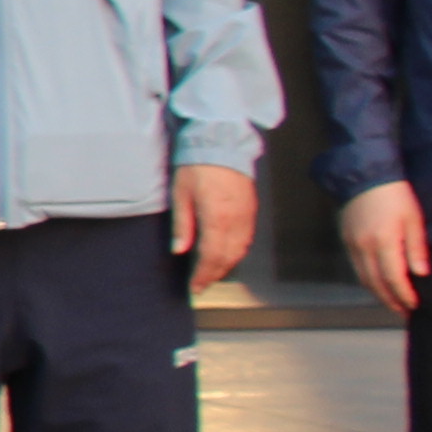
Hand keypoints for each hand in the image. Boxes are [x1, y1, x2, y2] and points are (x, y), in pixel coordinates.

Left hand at [173, 162, 258, 291]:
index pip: (211, 257)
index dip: (203, 276)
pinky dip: (237, 252)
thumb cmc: (197, 166)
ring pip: (240, 251)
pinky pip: (247, 239)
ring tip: (212, 273)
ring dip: (226, 265)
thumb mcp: (180, 194)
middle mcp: (236, 220)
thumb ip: (182, 225)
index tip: (195, 287)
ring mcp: (247, 216)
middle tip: (201, 284)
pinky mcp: (251, 210)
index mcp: (216, 218)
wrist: (222, 144)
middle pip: (228, 258)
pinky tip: (226, 254)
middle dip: (214, 274)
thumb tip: (179, 250)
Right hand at [341, 180, 428, 317]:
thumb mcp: (413, 219)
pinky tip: (378, 284)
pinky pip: (357, 268)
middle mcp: (364, 247)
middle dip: (390, 301)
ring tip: (392, 303)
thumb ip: (416, 248)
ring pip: (363, 278)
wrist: (366, 176)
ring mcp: (352, 244)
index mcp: (384, 241)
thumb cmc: (395, 195)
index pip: (393, 278)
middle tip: (404, 312)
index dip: (404, 295)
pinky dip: (368, 280)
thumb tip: (420, 274)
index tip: (415, 305)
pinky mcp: (347, 240)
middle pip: (376, 283)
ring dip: (378, 294)